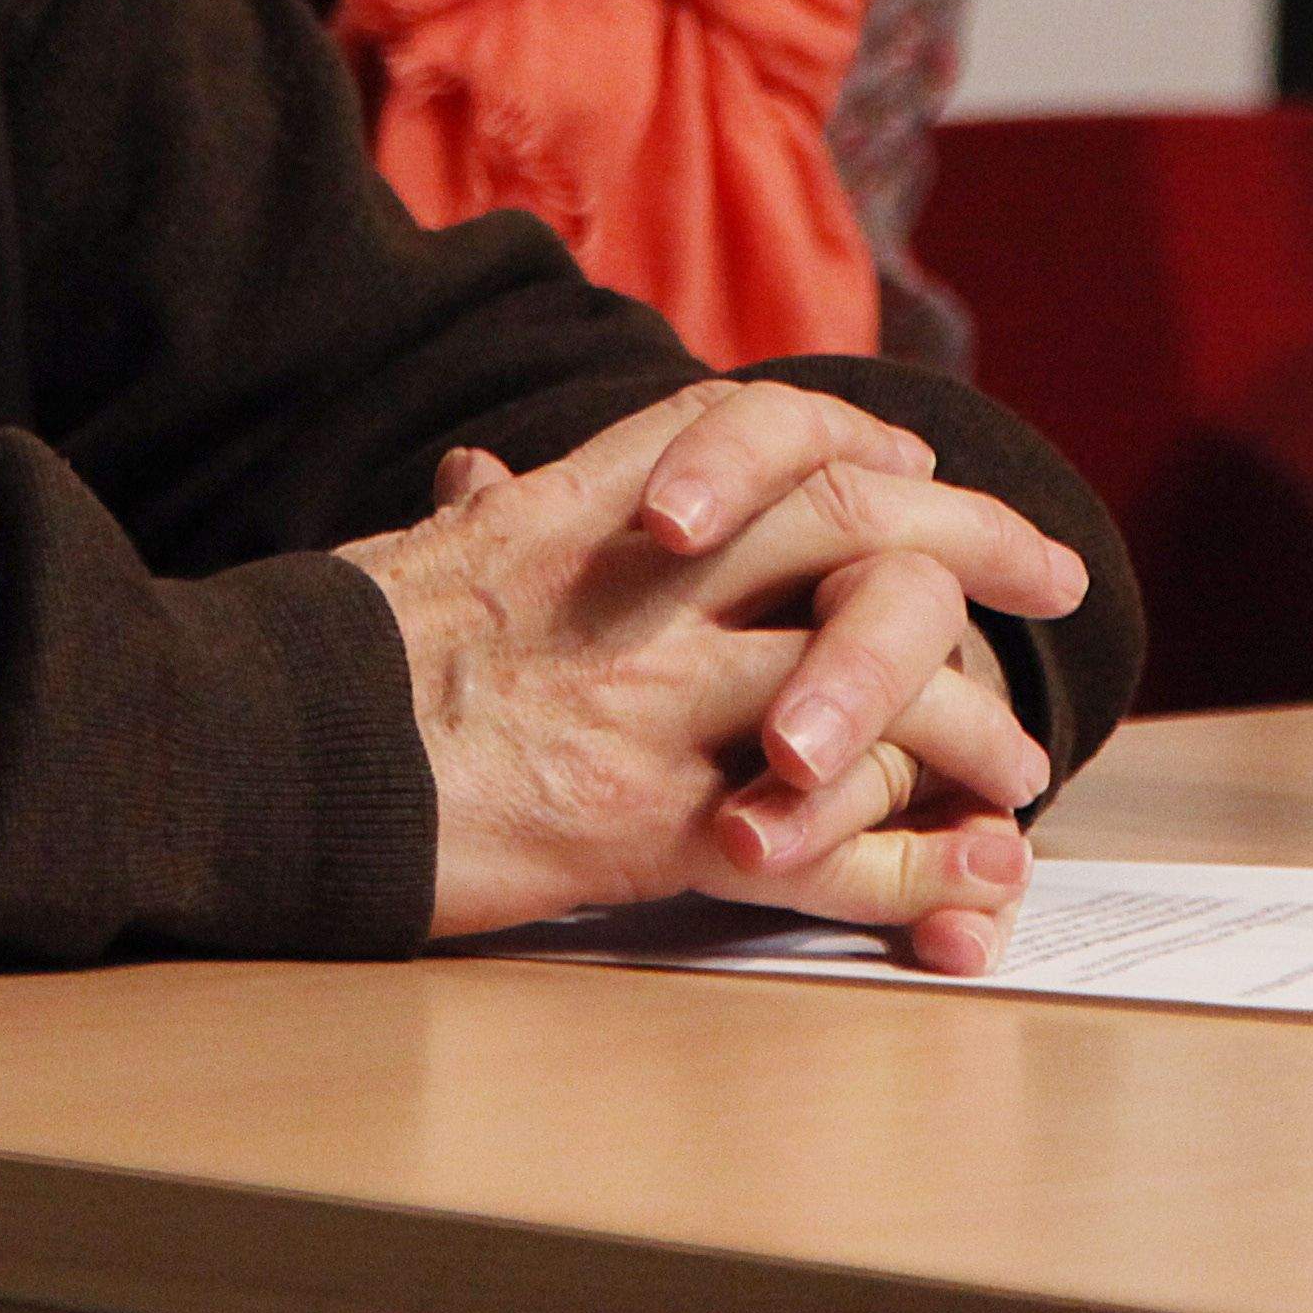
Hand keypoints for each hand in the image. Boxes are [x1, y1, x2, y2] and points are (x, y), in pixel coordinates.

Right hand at [342, 380, 1091, 975]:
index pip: (757, 431)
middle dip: (972, 550)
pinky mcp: (651, 826)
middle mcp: (641, 587)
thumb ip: (482, 515)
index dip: (855, 440)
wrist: (263, 753)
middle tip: (1049, 576)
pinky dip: (915, 865)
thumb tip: (481, 475)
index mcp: (583, 507)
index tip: (919, 468)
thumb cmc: (326, 656)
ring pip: (867, 685)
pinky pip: (826, 843)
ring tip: (1019, 768)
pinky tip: (965, 881)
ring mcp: (655, 702)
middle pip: (854, 533)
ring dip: (967, 725)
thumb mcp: (417, 552)